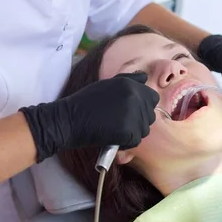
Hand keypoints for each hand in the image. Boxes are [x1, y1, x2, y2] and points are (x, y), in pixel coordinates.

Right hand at [20, 72, 159, 162]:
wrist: (69, 120)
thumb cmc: (85, 103)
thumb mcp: (107, 84)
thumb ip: (128, 80)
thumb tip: (144, 78)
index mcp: (130, 84)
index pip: (152, 98)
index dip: (142, 106)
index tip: (129, 112)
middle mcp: (134, 97)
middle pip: (150, 115)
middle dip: (138, 121)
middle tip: (119, 123)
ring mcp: (132, 114)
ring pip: (144, 129)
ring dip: (132, 132)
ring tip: (114, 129)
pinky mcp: (128, 131)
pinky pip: (134, 141)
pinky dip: (125, 143)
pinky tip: (111, 137)